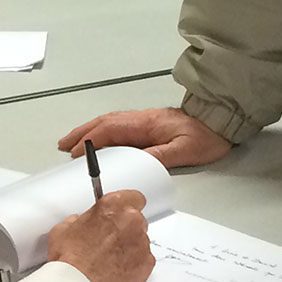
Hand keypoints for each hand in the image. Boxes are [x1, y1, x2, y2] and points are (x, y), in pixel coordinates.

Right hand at [48, 189, 154, 281]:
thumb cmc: (70, 260)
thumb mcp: (63, 228)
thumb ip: (80, 219)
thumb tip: (82, 222)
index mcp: (113, 206)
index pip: (133, 196)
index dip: (126, 205)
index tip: (120, 212)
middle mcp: (132, 221)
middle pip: (136, 220)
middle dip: (124, 228)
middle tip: (107, 240)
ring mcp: (142, 244)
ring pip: (140, 241)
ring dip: (129, 247)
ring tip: (109, 259)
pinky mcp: (146, 265)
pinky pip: (143, 260)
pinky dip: (133, 264)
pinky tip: (116, 270)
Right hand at [58, 107, 231, 168]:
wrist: (219, 119)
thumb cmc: (205, 136)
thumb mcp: (184, 150)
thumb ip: (159, 156)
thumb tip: (134, 162)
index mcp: (144, 125)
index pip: (109, 130)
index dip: (89, 141)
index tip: (74, 152)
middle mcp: (139, 119)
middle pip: (103, 123)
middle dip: (81, 133)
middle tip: (62, 144)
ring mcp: (142, 120)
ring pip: (108, 122)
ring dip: (88, 130)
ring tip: (72, 140)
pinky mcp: (147, 124)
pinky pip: (116, 125)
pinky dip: (101, 130)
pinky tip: (98, 137)